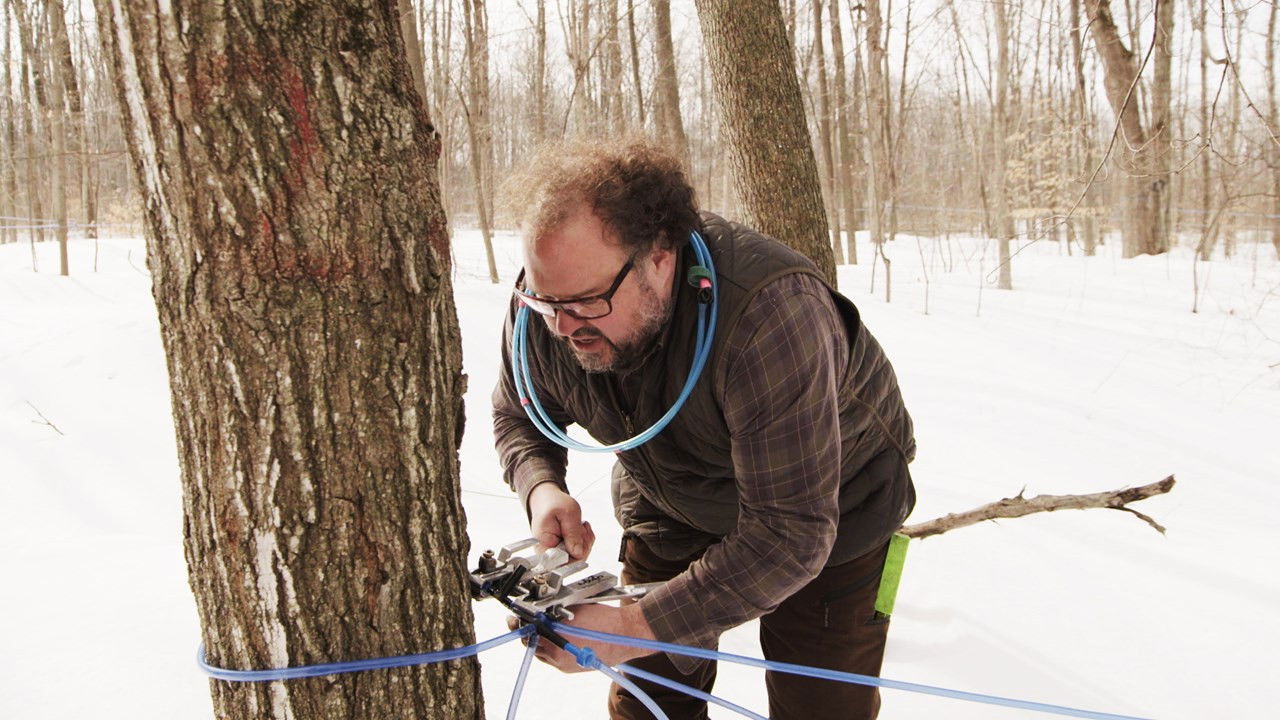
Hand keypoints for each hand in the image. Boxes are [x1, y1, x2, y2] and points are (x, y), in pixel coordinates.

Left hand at [508, 602, 656, 672]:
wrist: (626, 635)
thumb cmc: (604, 619)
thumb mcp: (574, 608)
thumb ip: (553, 610)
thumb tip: (538, 610)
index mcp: (557, 640)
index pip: (529, 631)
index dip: (521, 621)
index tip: (515, 617)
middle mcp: (558, 656)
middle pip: (532, 644)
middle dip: (529, 631)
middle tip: (525, 620)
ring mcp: (564, 664)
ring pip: (541, 652)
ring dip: (539, 640)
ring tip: (543, 628)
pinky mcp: (571, 668)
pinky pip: (553, 658)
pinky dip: (551, 647)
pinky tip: (557, 637)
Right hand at [527, 482, 594, 559]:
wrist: (546, 499)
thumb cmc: (553, 503)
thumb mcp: (568, 514)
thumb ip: (573, 534)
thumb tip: (578, 554)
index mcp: (544, 544)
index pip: (563, 563)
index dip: (577, 554)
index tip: (580, 538)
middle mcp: (547, 552)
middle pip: (573, 561)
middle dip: (584, 545)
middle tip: (582, 528)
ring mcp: (554, 552)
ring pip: (578, 557)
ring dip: (585, 542)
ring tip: (580, 526)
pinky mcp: (561, 550)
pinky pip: (578, 552)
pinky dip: (584, 541)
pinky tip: (580, 530)